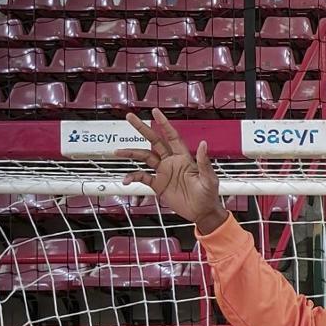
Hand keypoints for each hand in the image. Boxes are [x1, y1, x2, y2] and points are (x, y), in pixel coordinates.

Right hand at [117, 108, 228, 233]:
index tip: (155, 112)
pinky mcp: (158, 185)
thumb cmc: (209, 195)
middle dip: (142, 129)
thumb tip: (204, 144)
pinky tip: (126, 179)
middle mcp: (171, 162)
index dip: (164, 124)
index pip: (172, 137)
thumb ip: (204, 162)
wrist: (202, 213)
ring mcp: (163, 172)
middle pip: (154, 141)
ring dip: (131, 154)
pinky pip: (143, 177)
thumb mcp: (209, 179)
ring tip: (117, 152)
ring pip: (144, 157)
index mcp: (183, 158)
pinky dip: (133, 177)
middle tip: (130, 117)